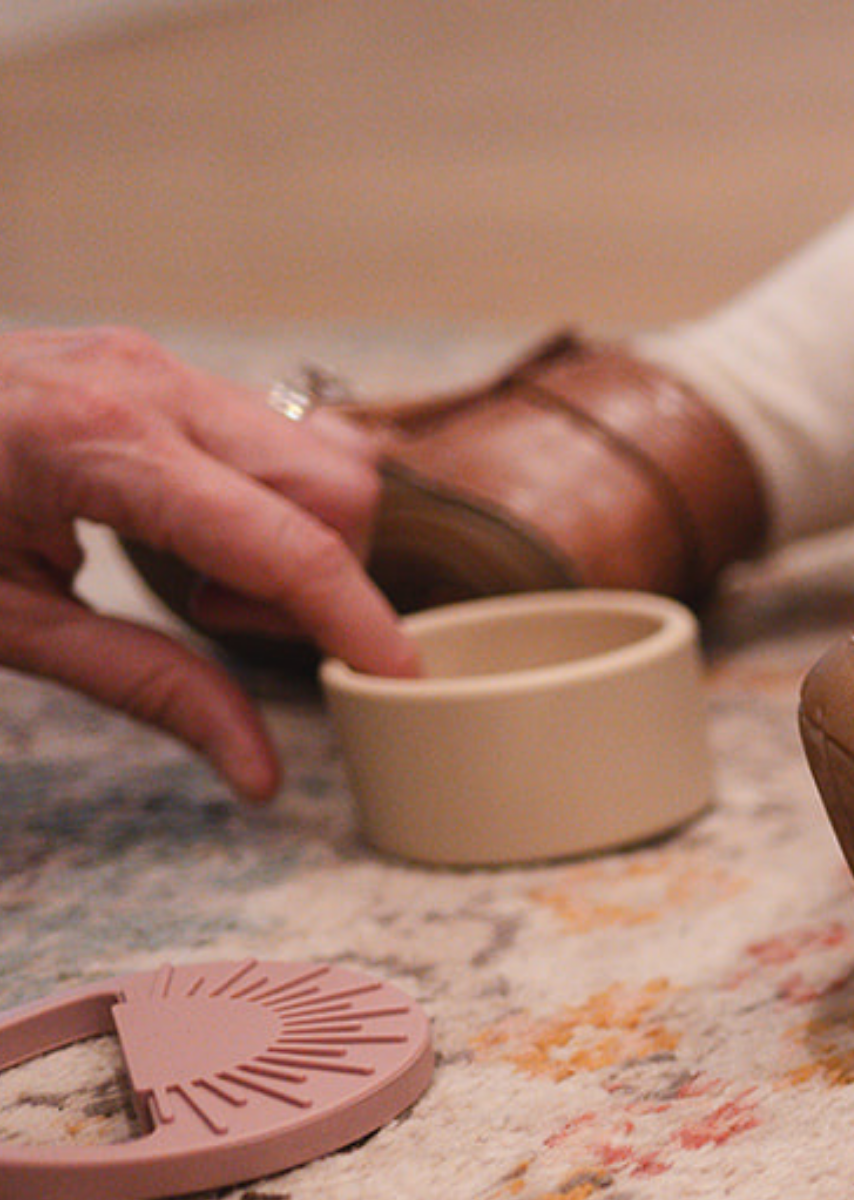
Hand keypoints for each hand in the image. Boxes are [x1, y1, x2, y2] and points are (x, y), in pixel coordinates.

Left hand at [0, 328, 416, 799]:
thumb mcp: (7, 623)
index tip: (404, 685)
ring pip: (327, 457)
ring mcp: (158, 363)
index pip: (291, 545)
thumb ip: (150, 689)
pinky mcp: (160, 368)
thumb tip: (263, 773)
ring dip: (304, 542)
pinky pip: (278, 440)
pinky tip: (191, 542)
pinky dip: (271, 509)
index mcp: (102, 443)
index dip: (362, 626)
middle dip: (326, 579)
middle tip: (226, 624)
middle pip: (338, 490)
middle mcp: (149, 383)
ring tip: (204, 584)